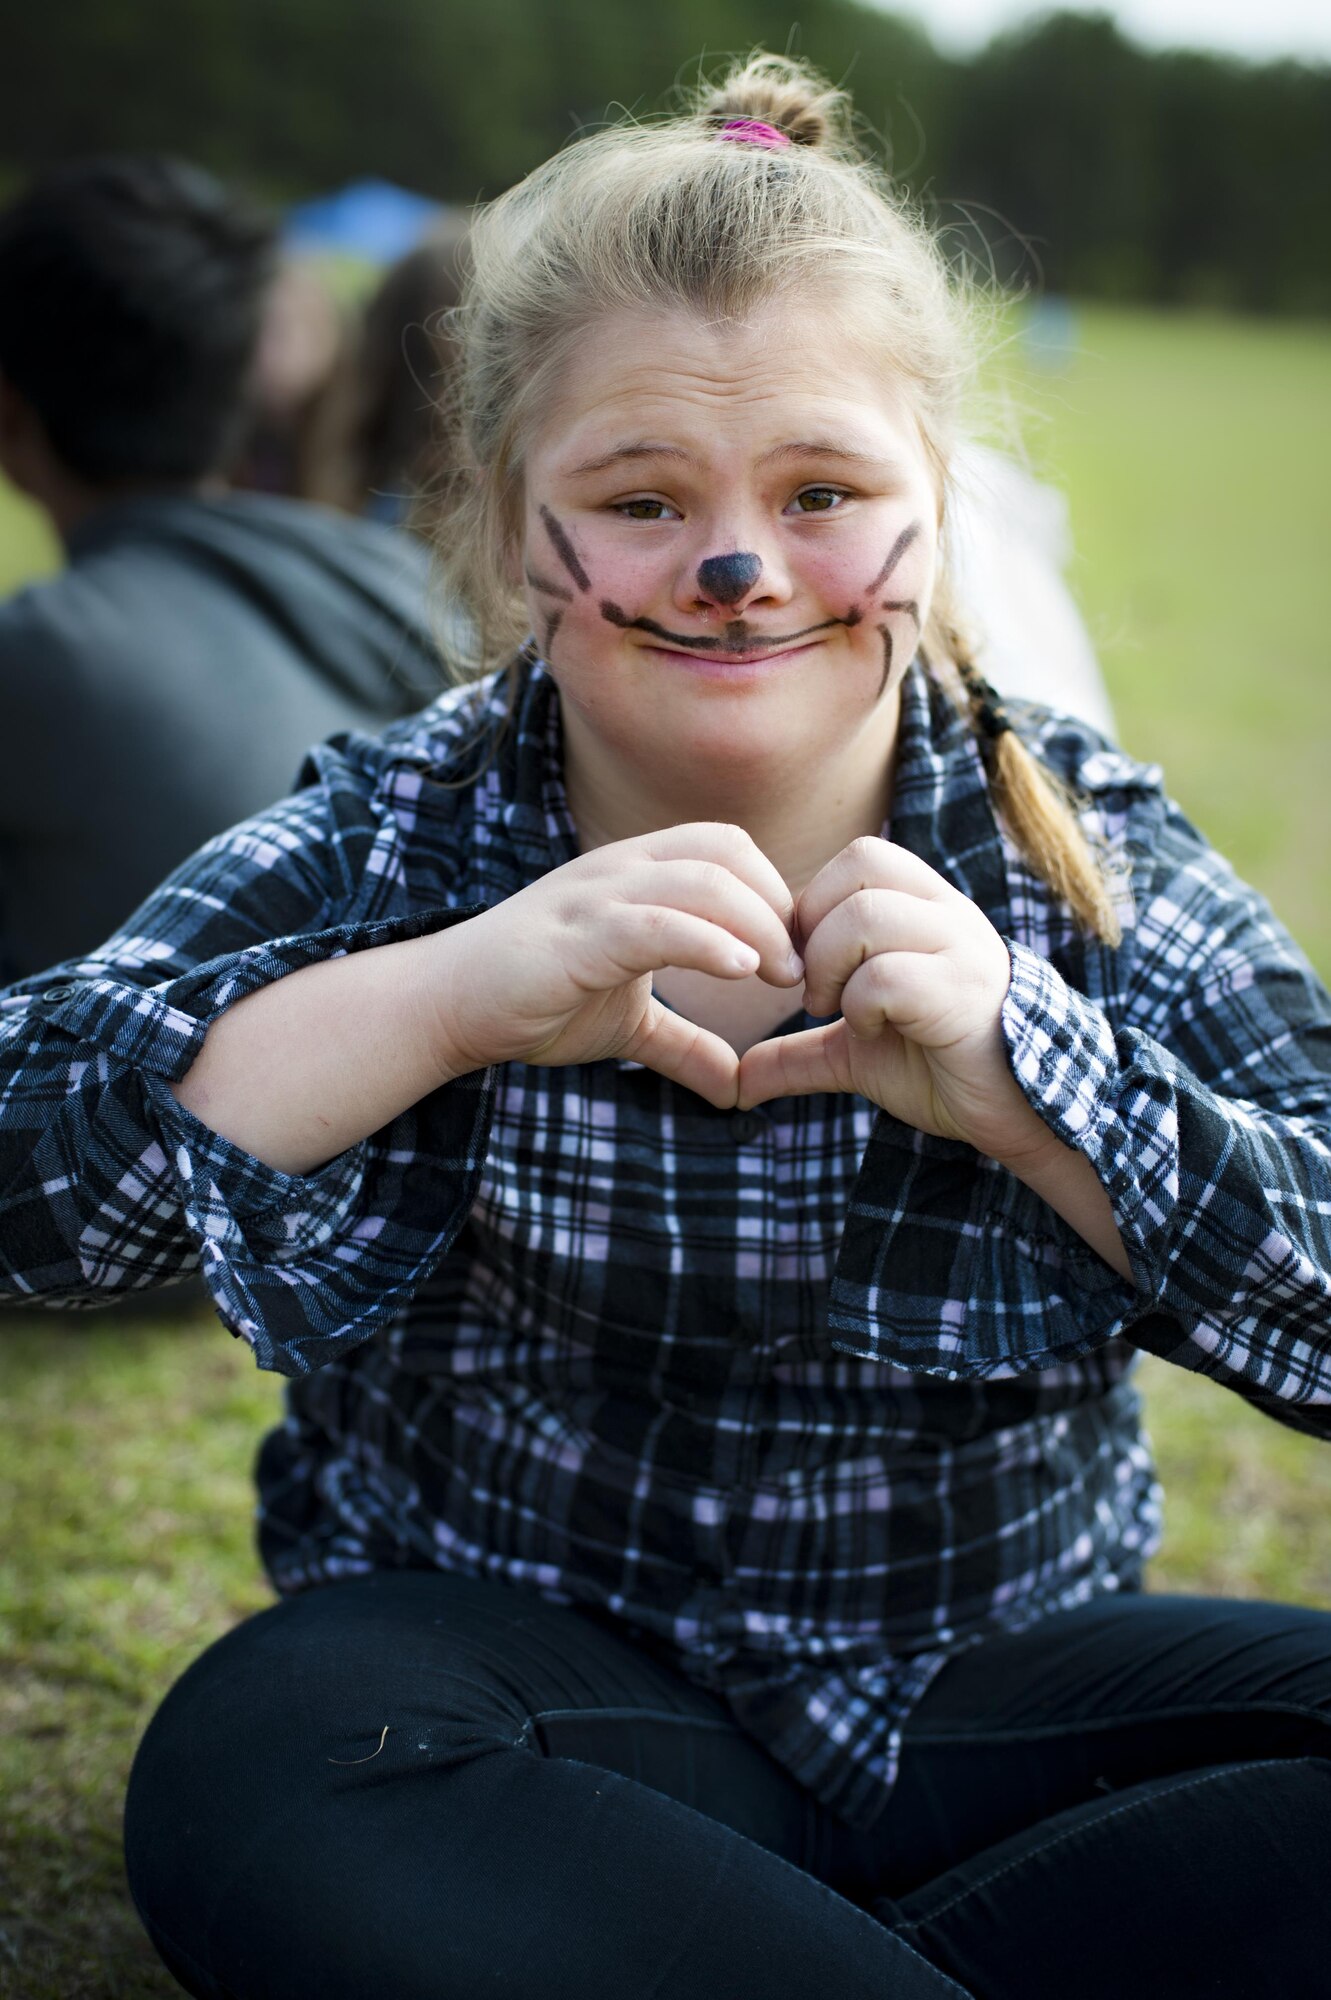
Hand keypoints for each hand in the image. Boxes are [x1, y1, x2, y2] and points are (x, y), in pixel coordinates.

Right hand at [432, 823, 802, 1107]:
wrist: (448, 1007)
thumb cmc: (535, 1002)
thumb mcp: (628, 1026)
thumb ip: (684, 1045)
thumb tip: (738, 1089)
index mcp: (637, 875)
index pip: (729, 850)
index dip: (775, 894)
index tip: (799, 956)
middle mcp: (621, 870)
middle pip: (727, 851)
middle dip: (777, 905)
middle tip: (801, 970)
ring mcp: (597, 898)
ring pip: (700, 880)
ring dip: (756, 924)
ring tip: (781, 976)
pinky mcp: (576, 937)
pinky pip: (655, 923)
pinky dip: (707, 941)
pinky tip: (740, 970)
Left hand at [737, 837, 1047, 1163]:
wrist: (1017, 1112)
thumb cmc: (940, 1067)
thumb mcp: (856, 1053)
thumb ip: (797, 1054)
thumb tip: (736, 1085)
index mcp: (926, 908)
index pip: (859, 858)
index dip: (815, 905)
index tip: (807, 967)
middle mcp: (948, 914)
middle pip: (860, 866)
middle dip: (816, 929)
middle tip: (815, 989)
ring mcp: (962, 948)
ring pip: (868, 916)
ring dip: (833, 968)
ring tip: (841, 1011)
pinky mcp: (966, 992)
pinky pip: (889, 975)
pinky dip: (862, 1005)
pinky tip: (875, 1031)